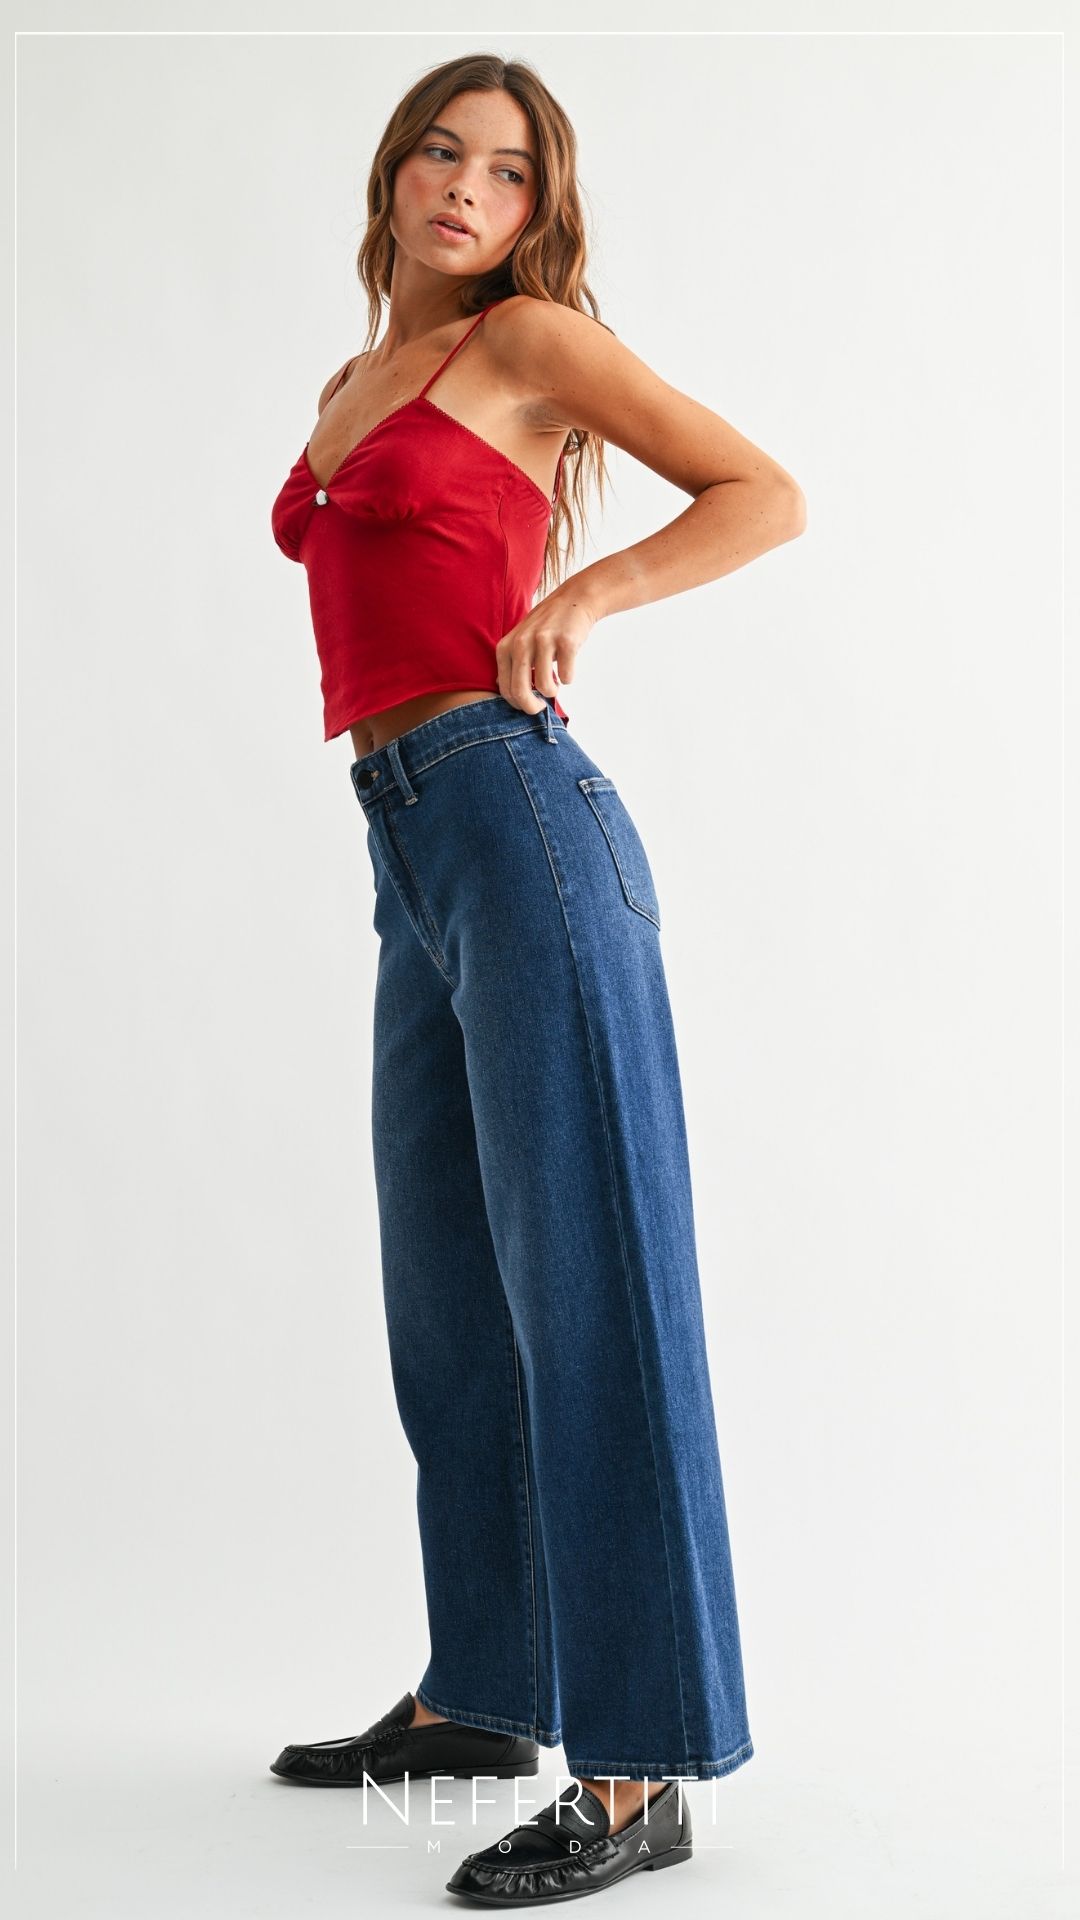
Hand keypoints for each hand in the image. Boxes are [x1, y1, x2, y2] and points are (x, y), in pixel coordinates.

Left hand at [494, 584, 598, 713]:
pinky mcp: (566, 642)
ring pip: (544, 686)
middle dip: (532, 707)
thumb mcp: (520, 640)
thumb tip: (502, 688)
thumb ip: (510, 662)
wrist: (574, 599)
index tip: (531, 703)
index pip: (505, 689)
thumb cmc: (547, 626)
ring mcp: (543, 641)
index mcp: (506, 647)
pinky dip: (569, 678)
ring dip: (553, 691)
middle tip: (542, 706)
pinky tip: (568, 667)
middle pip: (520, 692)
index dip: (519, 704)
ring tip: (556, 682)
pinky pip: (566, 676)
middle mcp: (521, 643)